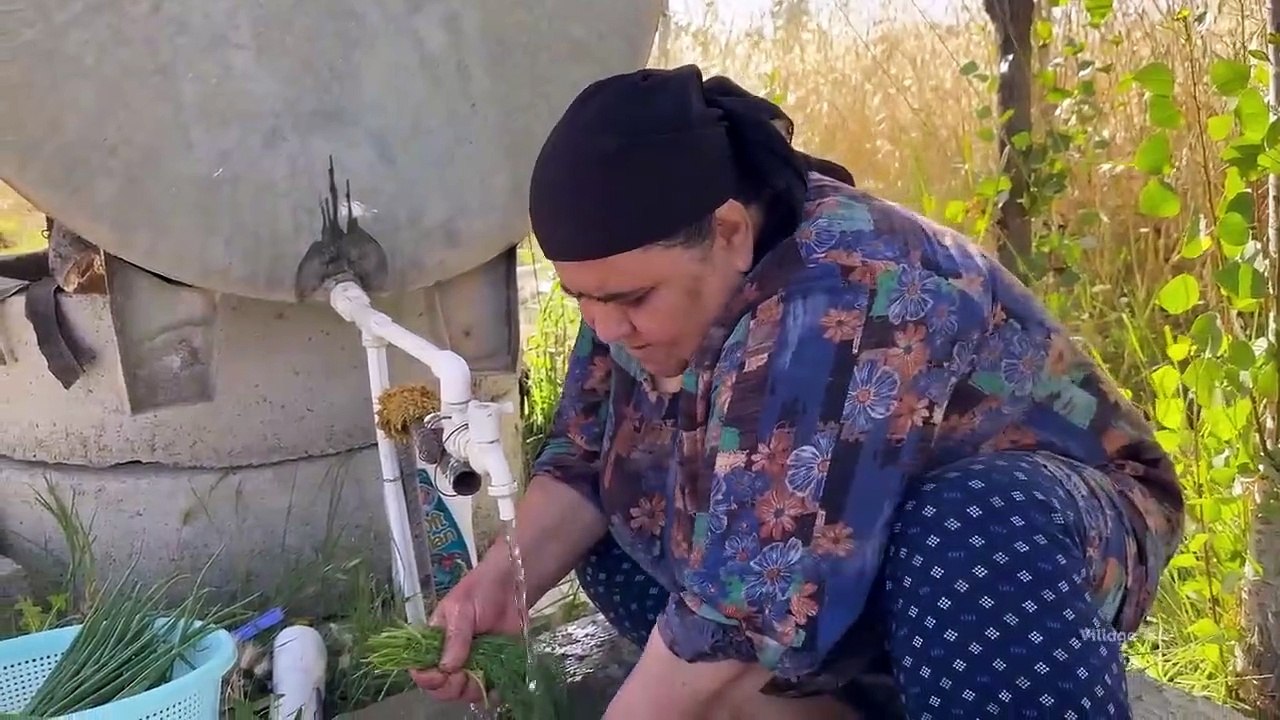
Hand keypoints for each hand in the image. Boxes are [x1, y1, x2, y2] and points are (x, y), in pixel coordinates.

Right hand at [409, 551, 524, 704]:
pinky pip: (490, 691)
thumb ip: (454, 638)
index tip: (440, 675)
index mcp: (434, 643)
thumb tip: (447, 668)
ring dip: (473, 690)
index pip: (421, 670)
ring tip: (484, 671)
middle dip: (451, 688)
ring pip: (465, 693)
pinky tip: (497, 682)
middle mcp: (451, 658)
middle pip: (442, 689)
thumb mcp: (461, 609)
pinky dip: (493, 691)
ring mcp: (473, 665)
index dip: (427, 679)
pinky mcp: (494, 668)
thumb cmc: (481, 590)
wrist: (513, 586)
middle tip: (464, 675)